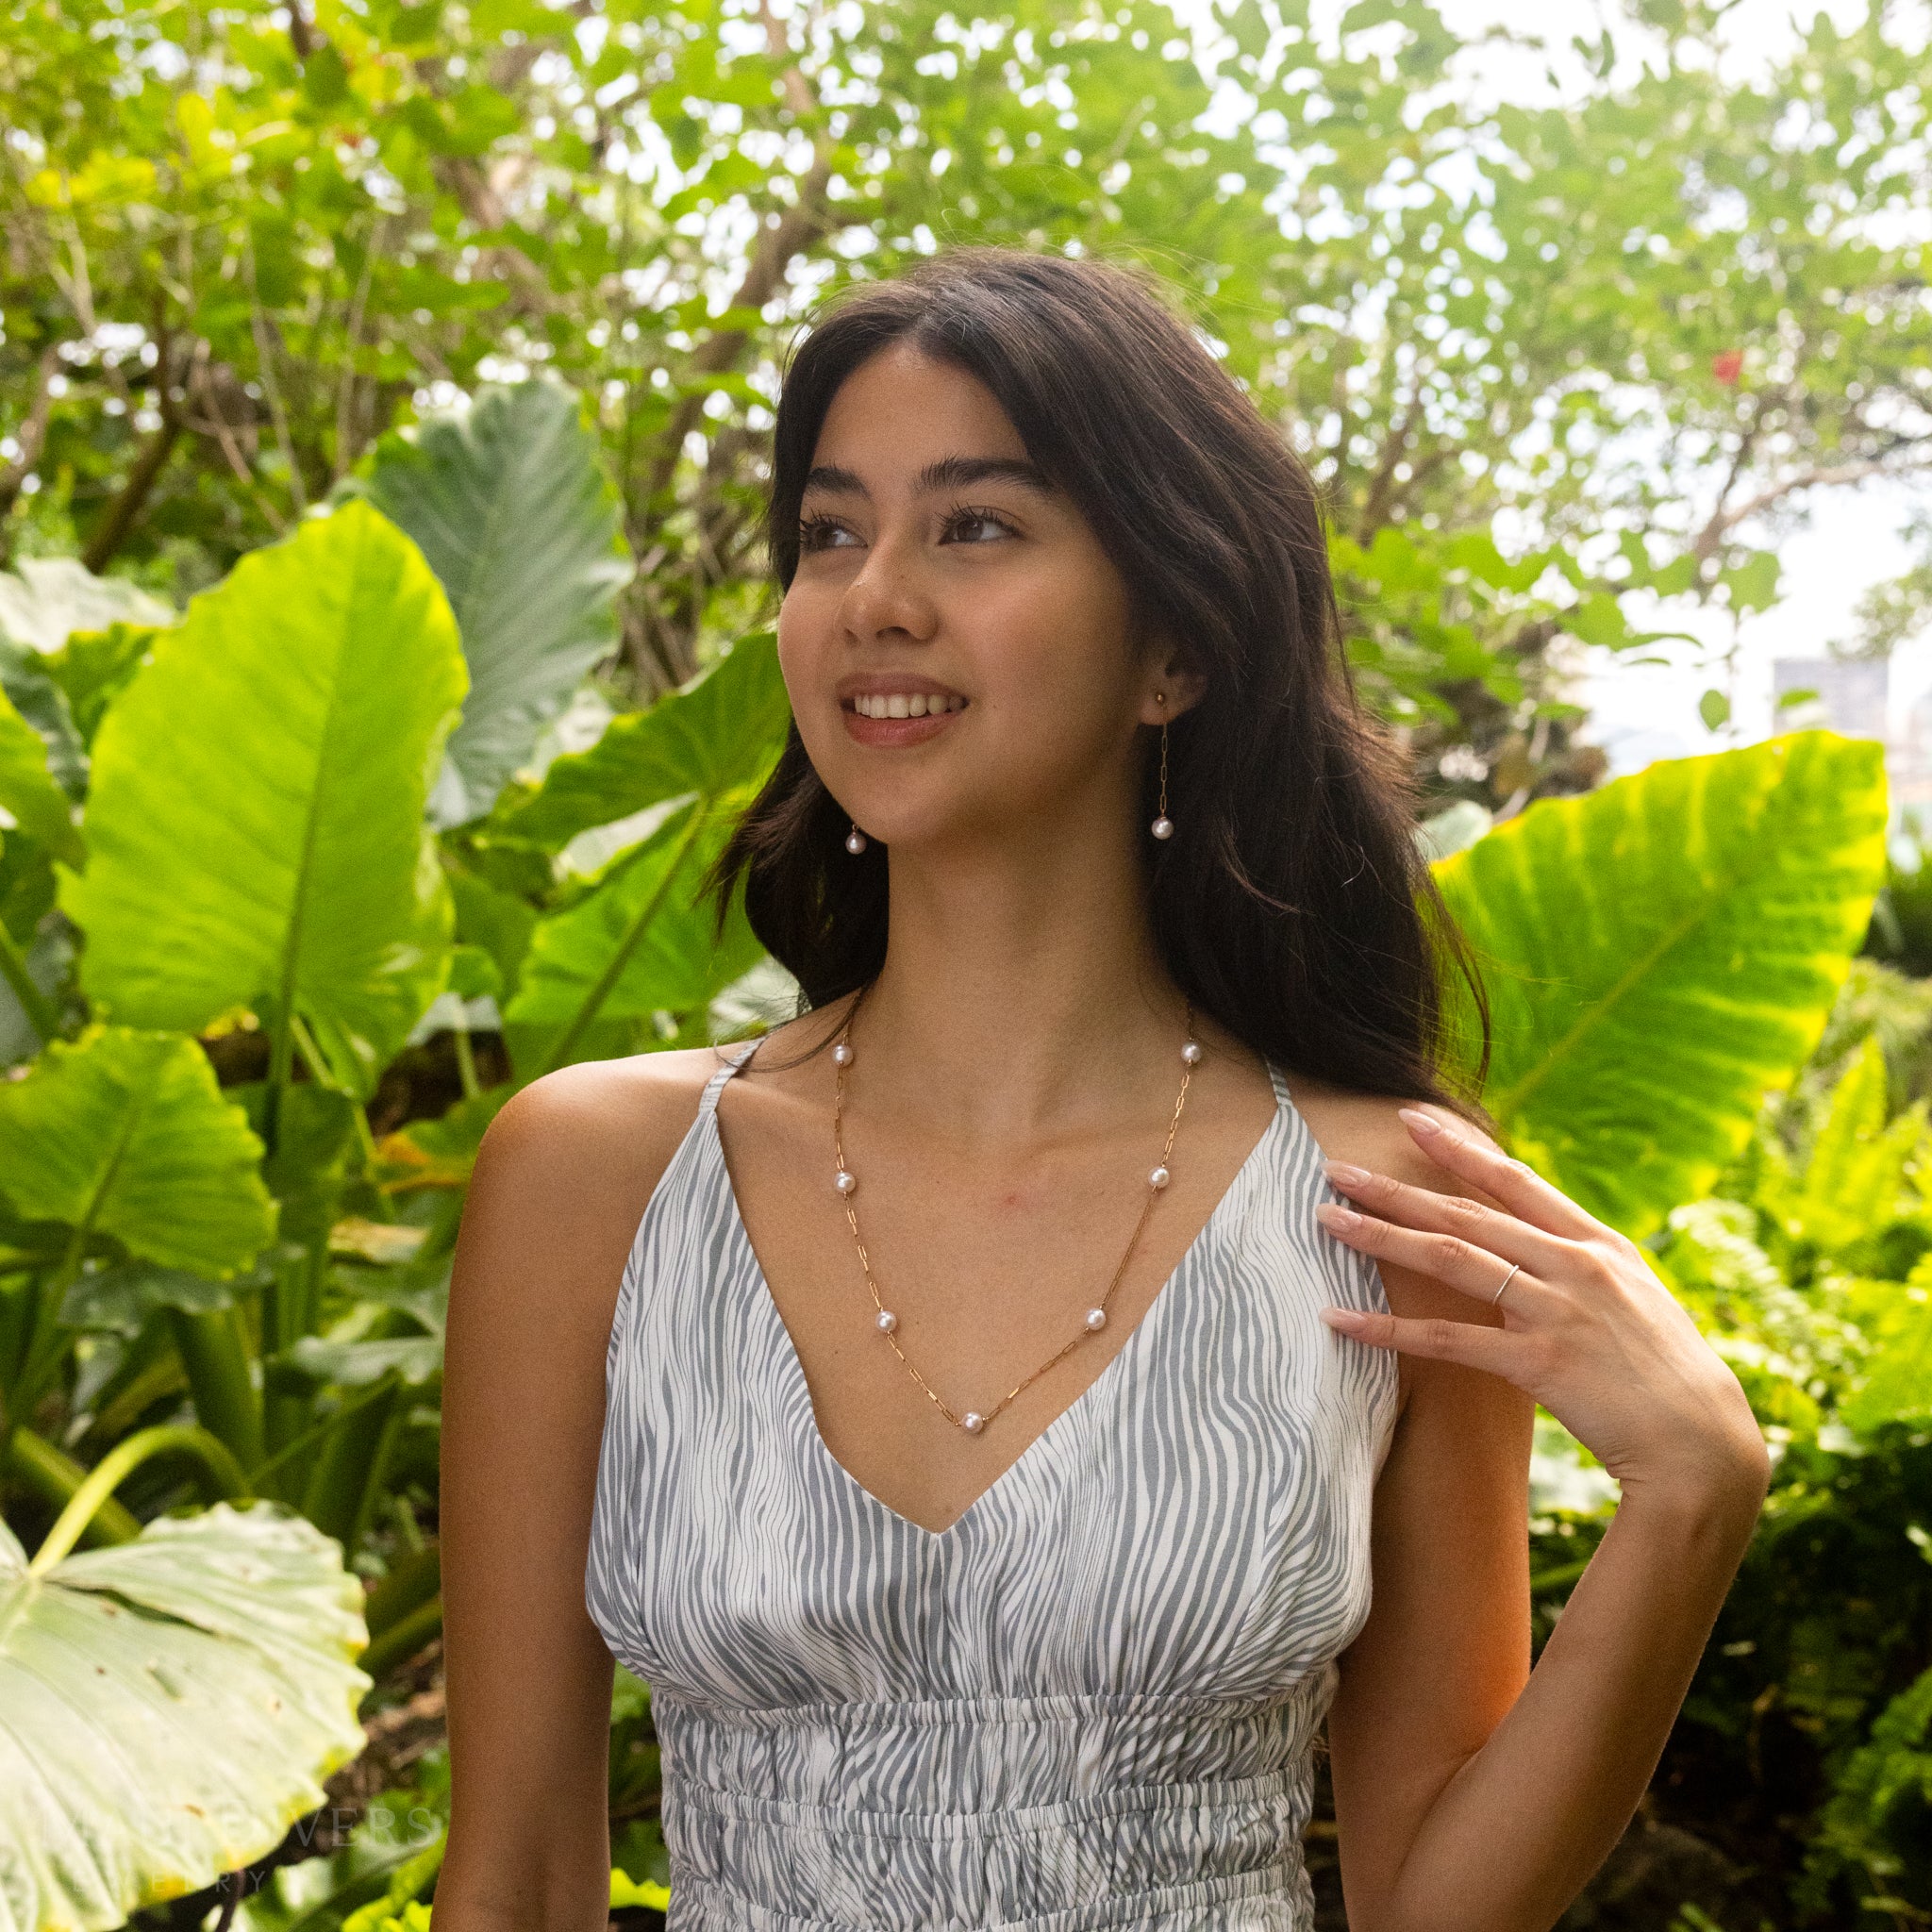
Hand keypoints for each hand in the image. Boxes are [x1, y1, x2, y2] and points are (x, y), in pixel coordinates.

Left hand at [1314, 1107, 1770, 1510]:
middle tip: (1337, 1167)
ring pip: (1450, 1258)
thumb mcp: (1636, 1302)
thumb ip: (1585, 1272)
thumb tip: (1536, 1257)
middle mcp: (1575, 1265)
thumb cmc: (1669, 1377)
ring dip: (1381, 1236)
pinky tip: (1341, 1320)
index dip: (1460, 1149)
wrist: (1704, 1444)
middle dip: (1397, 1187)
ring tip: (1326, 1219)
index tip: (1413, 1120)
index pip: (1516, 1182)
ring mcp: (1557, 1309)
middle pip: (1467, 1212)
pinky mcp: (1539, 1361)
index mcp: (1599, 1245)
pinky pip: (1446, 1338)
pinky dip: (1387, 1329)